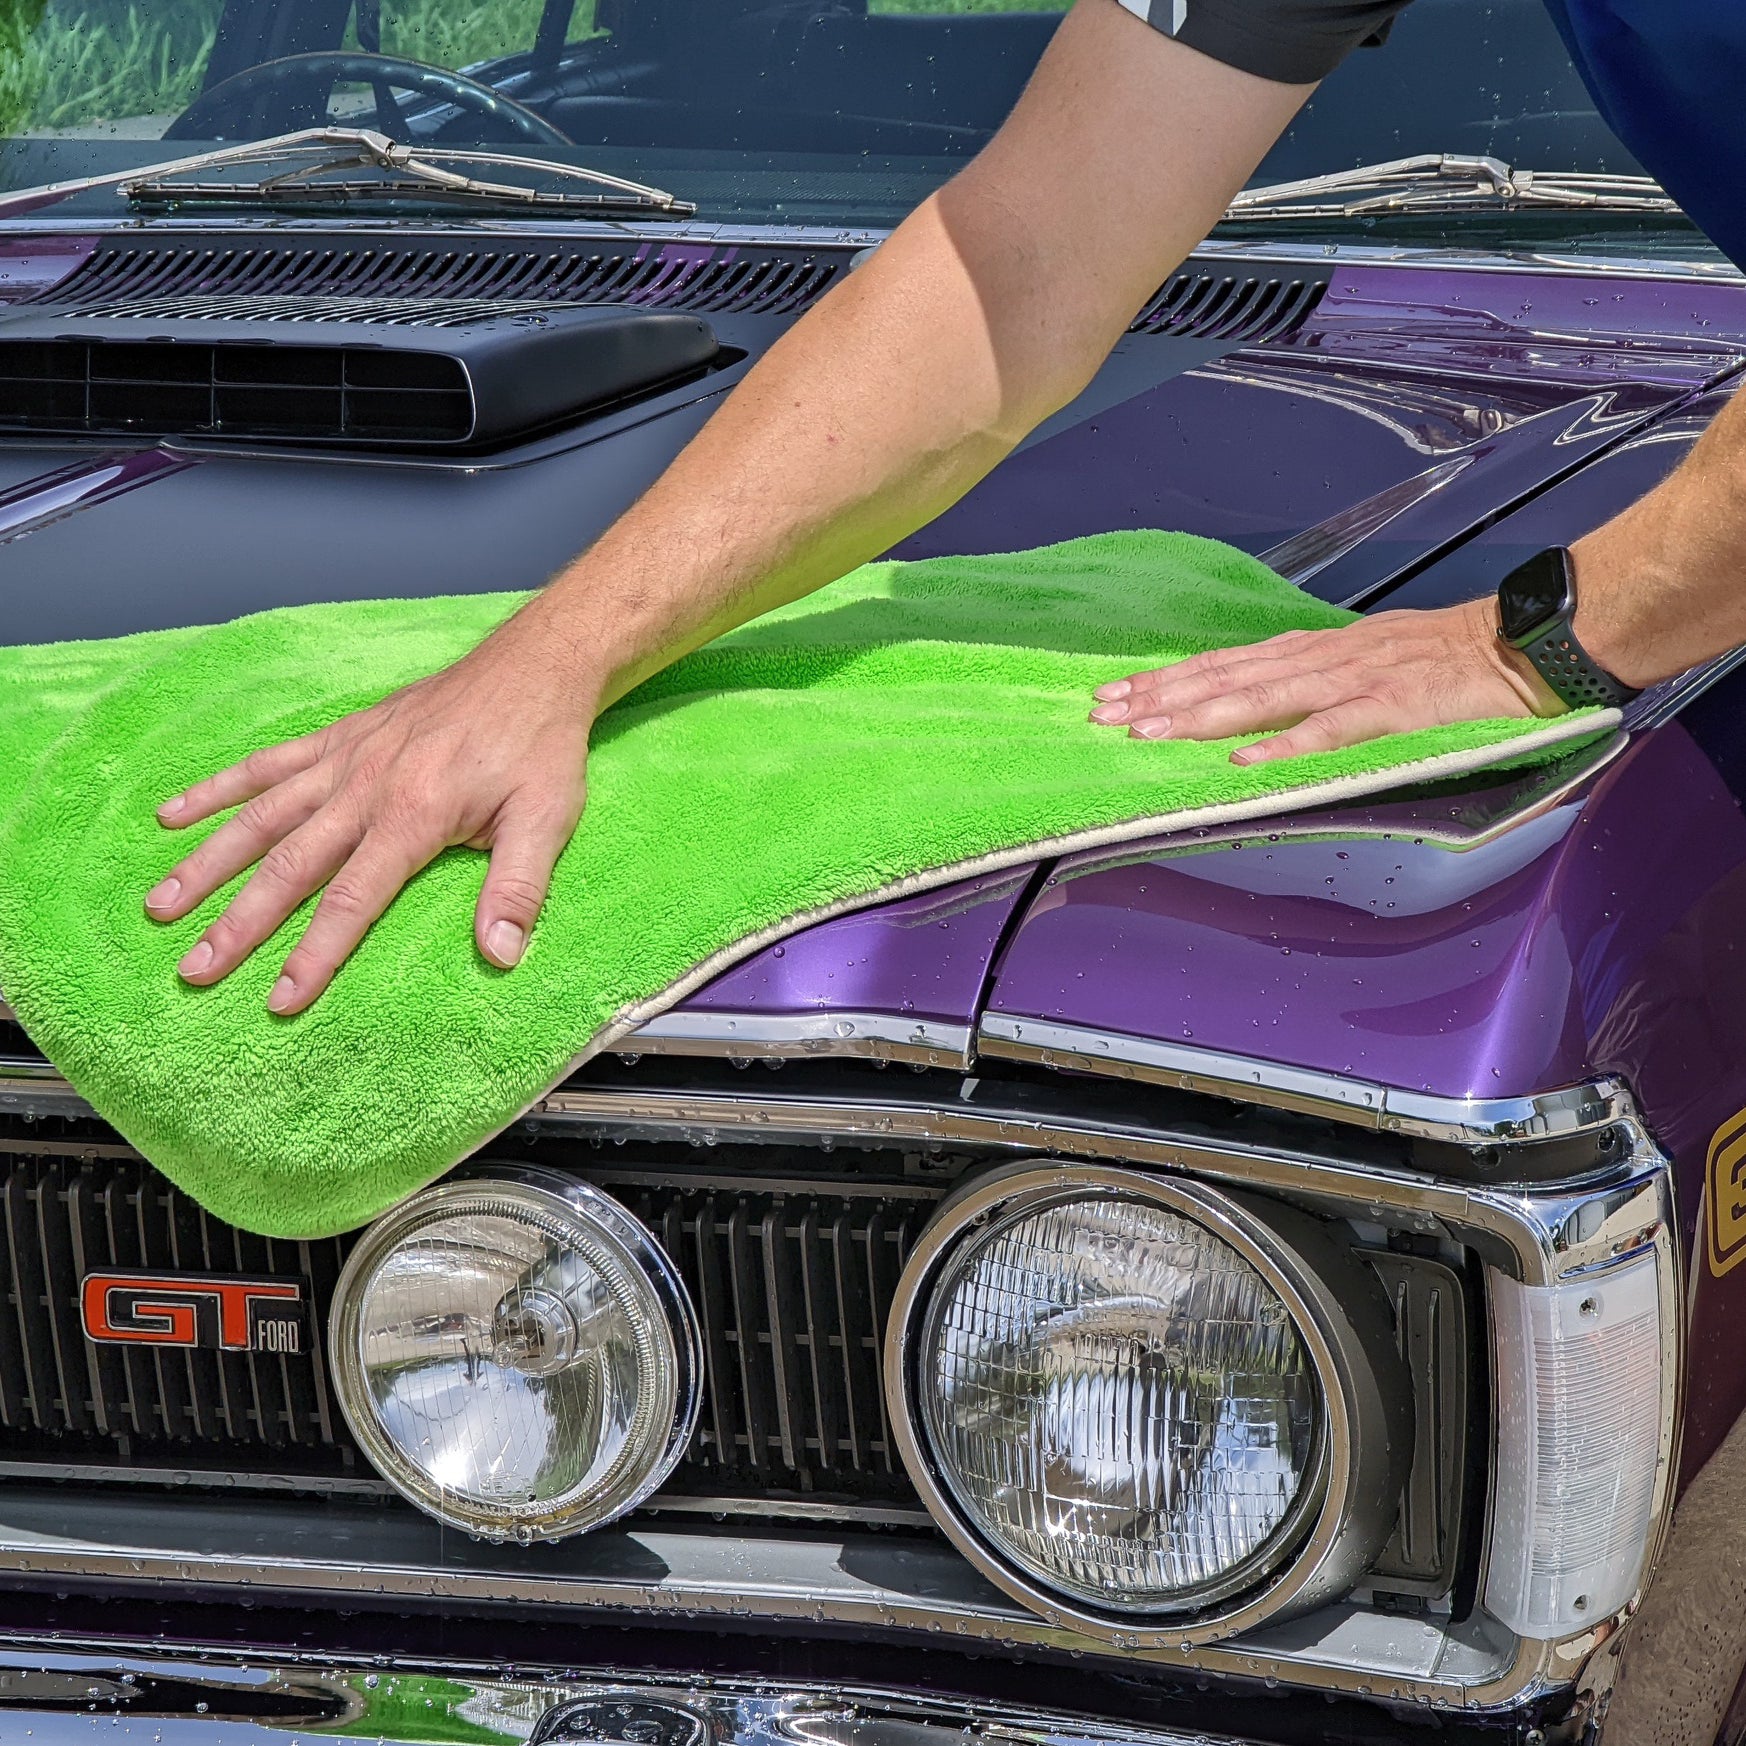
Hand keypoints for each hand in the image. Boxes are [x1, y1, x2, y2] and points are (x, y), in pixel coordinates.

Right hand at [143, 607, 595, 1013]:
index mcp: (412, 816)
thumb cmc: (541, 748)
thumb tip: (501, 956)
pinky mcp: (340, 736)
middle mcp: (364, 787)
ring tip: (161, 904)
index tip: (280, 1001)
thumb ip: (518, 889)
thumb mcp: (547, 820)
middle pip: (288, 865)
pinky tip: (172, 813)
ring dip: (208, 861)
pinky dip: (219, 788)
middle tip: (193, 970)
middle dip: (238, 922)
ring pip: (261, 816)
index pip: (351, 900)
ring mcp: (345, 758)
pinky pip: (267, 764)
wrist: (533, 667)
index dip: (315, 955)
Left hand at [1089, 597, 1560, 761]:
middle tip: (1102, 714)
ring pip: (1263, 696)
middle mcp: (1323, 658)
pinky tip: (1246, 762)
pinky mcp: (1394, 706)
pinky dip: (1288, 745)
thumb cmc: (1447, 657)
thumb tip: (1260, 709)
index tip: (1114, 692)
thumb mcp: (1367, 661)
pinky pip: (1333, 729)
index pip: (1224, 662)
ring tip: (1149, 732)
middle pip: (1227, 676)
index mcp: (1315, 650)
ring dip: (1202, 716)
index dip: (1167, 677)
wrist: (1526, 642)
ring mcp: (1356, 679)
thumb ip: (1315, 683)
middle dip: (1161, 696)